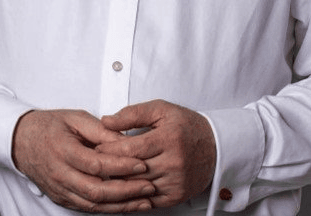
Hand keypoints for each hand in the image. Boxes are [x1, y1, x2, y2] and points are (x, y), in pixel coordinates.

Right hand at [12, 109, 155, 211]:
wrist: (22, 140)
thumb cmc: (49, 125)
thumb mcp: (76, 118)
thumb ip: (101, 129)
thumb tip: (126, 139)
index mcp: (64, 150)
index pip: (97, 164)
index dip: (121, 166)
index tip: (142, 163)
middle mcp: (61, 174)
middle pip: (97, 190)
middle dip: (127, 191)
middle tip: (149, 186)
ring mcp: (61, 190)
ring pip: (94, 205)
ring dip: (121, 205)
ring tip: (144, 201)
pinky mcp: (62, 198)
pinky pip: (88, 208)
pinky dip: (109, 209)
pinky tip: (126, 206)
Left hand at [98, 99, 216, 207]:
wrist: (215, 146)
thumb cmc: (186, 126)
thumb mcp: (161, 110)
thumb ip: (133, 113)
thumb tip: (106, 121)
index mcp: (169, 138)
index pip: (130, 149)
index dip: (109, 148)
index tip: (97, 146)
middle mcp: (174, 162)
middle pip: (132, 170)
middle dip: (110, 166)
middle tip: (96, 161)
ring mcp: (176, 182)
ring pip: (137, 187)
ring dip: (120, 181)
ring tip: (106, 173)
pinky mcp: (176, 196)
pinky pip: (148, 200)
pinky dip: (134, 194)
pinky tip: (124, 186)